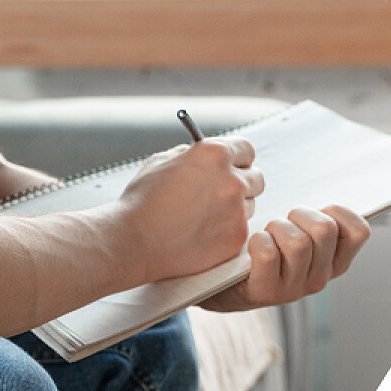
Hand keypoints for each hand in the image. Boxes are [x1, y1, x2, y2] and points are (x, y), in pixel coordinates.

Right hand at [116, 137, 263, 281]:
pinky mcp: (237, 236)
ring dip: (235, 210)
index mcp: (214, 153)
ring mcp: (237, 209)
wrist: (134, 240)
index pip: (247, 150)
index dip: (238, 159)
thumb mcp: (162, 161)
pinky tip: (203, 235)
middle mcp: (232, 179)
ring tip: (204, 218)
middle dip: (242, 184)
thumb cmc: (142, 201)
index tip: (233, 167)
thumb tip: (204, 157)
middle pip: (256, 178)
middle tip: (222, 195)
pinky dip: (227, 232)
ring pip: (249, 206)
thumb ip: (191, 155)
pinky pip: (241, 230)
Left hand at [198, 205, 371, 312]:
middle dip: (300, 215)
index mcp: (335, 261)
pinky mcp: (267, 292)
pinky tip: (251, 246)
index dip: (339, 212)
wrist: (221, 281)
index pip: (359, 231)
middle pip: (325, 230)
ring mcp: (295, 289)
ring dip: (277, 228)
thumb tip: (327, 175)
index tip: (317, 211)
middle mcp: (321, 278)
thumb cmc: (263, 245)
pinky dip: (257, 241)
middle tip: (284, 221)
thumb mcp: (297, 232)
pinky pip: (268, 254)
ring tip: (267, 234)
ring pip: (299, 243)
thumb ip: (315, 216)